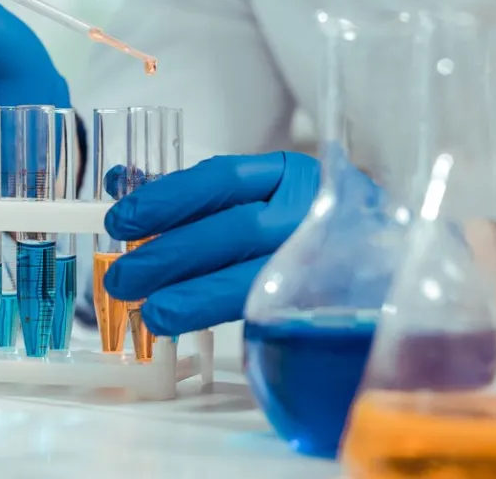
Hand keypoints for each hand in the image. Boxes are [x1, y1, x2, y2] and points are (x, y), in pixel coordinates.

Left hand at [95, 152, 321, 335]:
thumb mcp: (259, 192)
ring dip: (191, 296)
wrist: (377, 257)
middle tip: (122, 276)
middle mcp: (309, 213)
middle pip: (234, 230)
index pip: (223, 180)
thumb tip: (118, 182)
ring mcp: (320, 258)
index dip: (167, 198)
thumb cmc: (301, 221)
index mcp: (291, 175)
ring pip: (251, 277)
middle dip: (170, 255)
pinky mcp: (321, 298)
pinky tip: (182, 320)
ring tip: (149, 310)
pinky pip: (264, 308)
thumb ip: (194, 192)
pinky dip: (215, 314)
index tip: (121, 219)